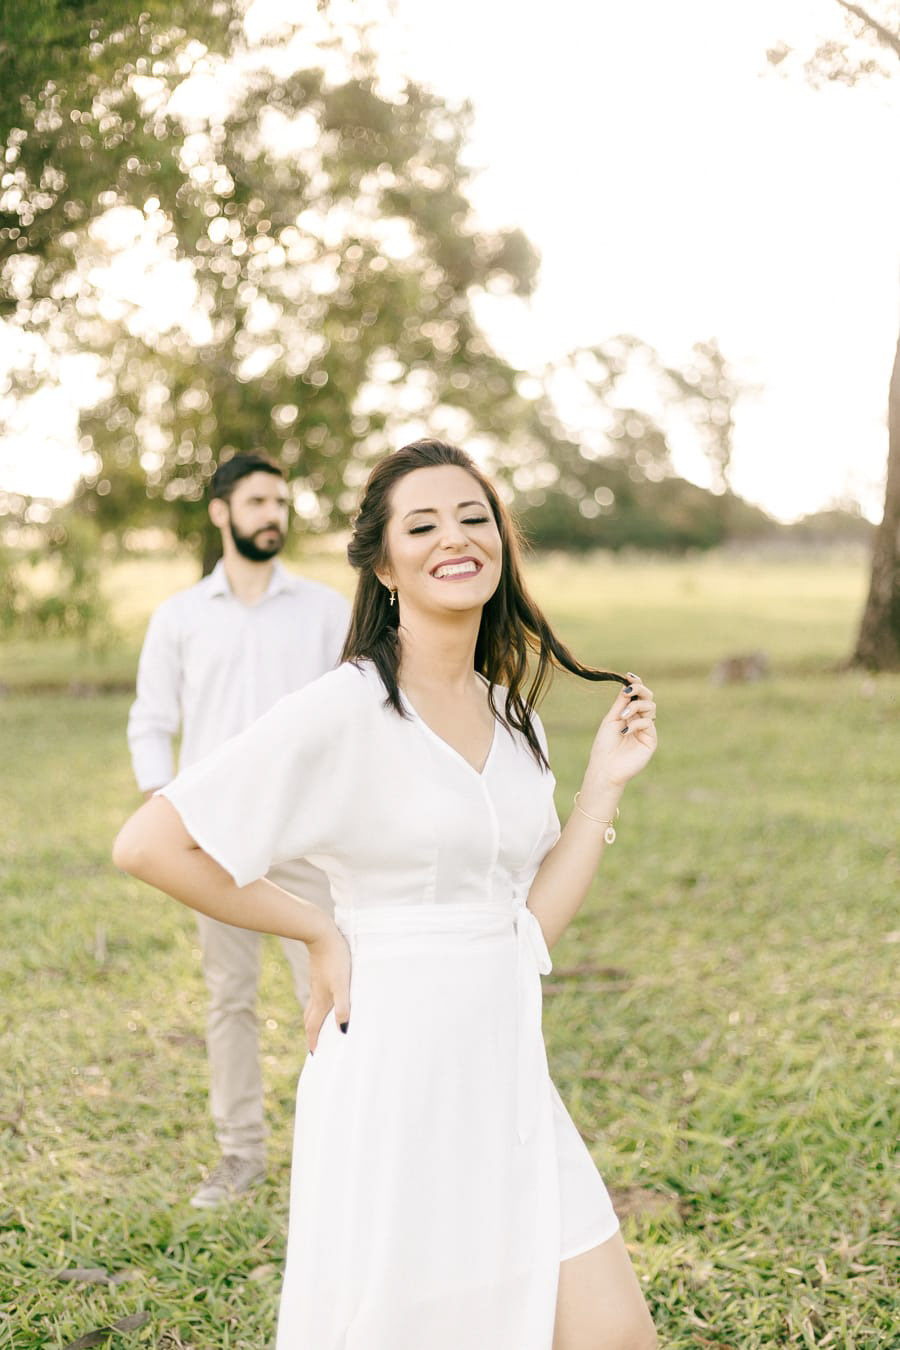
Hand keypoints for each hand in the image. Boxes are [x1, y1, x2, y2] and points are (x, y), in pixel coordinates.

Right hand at [304, 922, 351, 1053]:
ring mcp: (317, 984)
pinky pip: (317, 995)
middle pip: (310, 1019)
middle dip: (312, 1033)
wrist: (321, 935)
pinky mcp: (320, 974)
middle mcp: (316, 995)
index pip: (313, 1027)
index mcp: (321, 1001)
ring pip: (313, 1007)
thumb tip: (343, 1030)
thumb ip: (343, 1006)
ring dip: (315, 1019)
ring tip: (321, 1025)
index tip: (314, 1056)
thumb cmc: (334, 960)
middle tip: (316, 1044)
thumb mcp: (342, 985)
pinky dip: (320, 1004)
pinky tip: (328, 998)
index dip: (313, 1042)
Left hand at [585, 674, 656, 789]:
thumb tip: (627, 685)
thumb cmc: (604, 745)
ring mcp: (646, 729)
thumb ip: (621, 703)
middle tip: (628, 691)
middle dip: (639, 690)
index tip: (629, 676)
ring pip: (650, 707)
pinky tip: (624, 731)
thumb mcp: (611, 719)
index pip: (636, 695)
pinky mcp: (651, 739)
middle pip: (647, 697)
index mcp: (628, 713)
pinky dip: (635, 723)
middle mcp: (639, 719)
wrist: (606, 767)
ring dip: (635, 707)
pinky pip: (647, 723)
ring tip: (622, 716)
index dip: (636, 684)